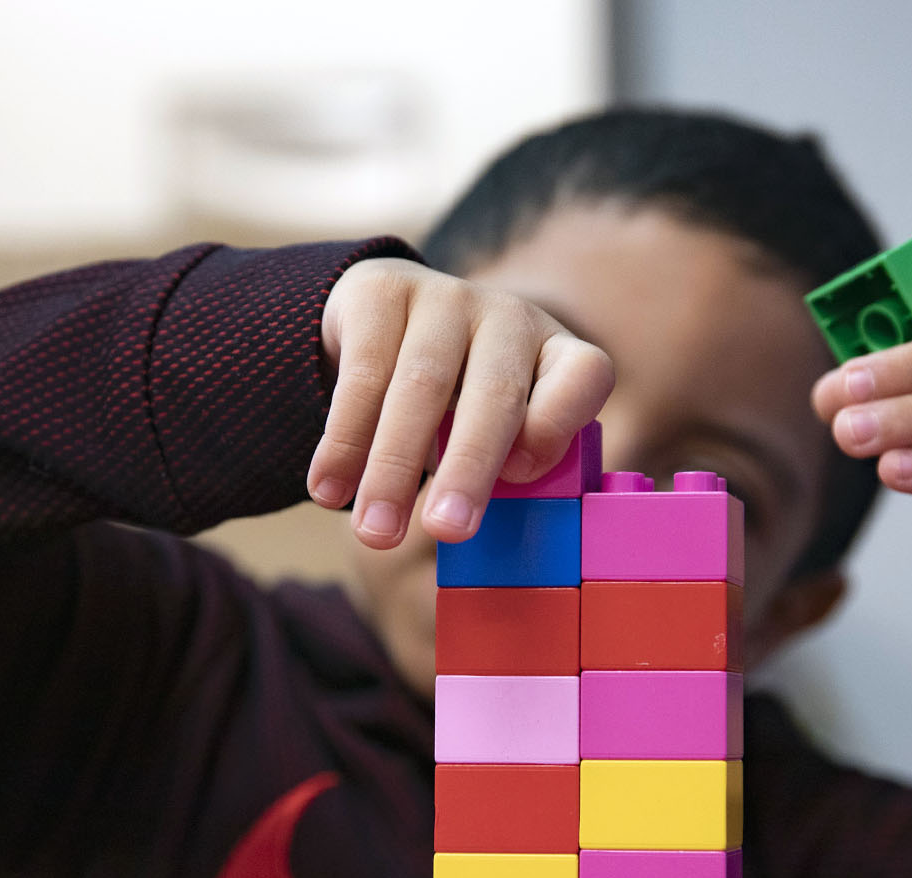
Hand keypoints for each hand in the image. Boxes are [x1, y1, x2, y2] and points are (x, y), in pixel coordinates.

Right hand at [308, 257, 613, 548]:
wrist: (382, 318)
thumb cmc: (456, 402)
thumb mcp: (495, 428)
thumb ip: (504, 472)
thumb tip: (496, 553)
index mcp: (556, 352)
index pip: (583, 376)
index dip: (558, 424)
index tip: (521, 476)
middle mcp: (510, 317)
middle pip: (495, 394)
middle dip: (468, 468)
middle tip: (445, 532)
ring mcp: (448, 297)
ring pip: (421, 386)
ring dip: (393, 468)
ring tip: (375, 533)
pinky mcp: (383, 291)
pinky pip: (363, 373)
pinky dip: (343, 441)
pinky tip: (328, 490)